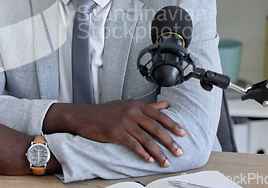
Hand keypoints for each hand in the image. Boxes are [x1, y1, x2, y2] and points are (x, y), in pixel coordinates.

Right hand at [43, 100, 185, 167]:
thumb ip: (148, 106)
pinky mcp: (116, 133)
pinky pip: (133, 144)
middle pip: (156, 128)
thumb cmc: (106, 112)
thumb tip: (165, 105)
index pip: (159, 115)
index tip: (182, 134)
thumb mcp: (128, 105)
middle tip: (179, 152)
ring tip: (166, 161)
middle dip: (169, 141)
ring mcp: (124, 122)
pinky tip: (148, 160)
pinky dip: (142, 153)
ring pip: (146, 139)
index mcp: (136, 105)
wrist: (85, 116)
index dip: (172, 125)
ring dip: (158, 152)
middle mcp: (132, 112)